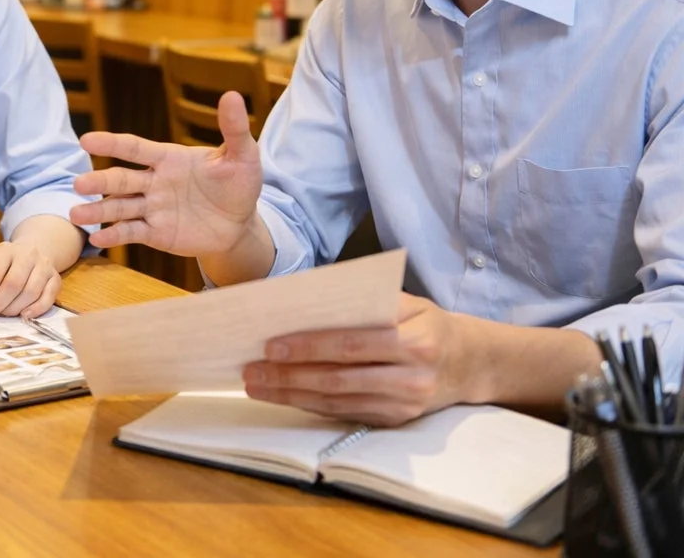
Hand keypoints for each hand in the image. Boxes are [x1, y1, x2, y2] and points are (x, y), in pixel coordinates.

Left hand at [0, 240, 60, 321]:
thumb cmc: (5, 264)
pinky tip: (24, 314)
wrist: (33, 250)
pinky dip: (35, 310)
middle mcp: (27, 254)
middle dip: (0, 304)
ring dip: (15, 309)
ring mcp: (44, 265)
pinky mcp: (56, 278)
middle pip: (13, 284)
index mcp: (5, 250)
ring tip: (6, 312)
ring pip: (31, 292)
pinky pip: (48, 298)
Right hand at [69, 91, 263, 256]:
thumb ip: (234, 129)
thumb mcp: (242, 156)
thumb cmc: (239, 185)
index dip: (111, 143)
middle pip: (121, 179)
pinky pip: (131, 232)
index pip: (135, 147)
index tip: (87, 140)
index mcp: (168, 159)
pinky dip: (113, 235)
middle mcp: (154, 182)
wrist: (239, 225)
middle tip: (78, 185)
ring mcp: (152, 208)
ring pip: (119, 206)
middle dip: (99, 181)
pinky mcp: (155, 233)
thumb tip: (231, 95)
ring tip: (75, 214)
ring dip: (97, 210)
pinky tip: (96, 238)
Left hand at [242, 294, 474, 426]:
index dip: (309, 347)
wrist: (472, 363)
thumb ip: (362, 301)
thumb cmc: (427, 323)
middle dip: (288, 375)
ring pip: (337, 401)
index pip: (351, 345)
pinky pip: (345, 413)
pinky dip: (310, 405)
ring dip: (291, 395)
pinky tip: (284, 396)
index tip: (270, 345)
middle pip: (338, 378)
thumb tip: (303, 300)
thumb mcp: (406, 302)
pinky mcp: (395, 421)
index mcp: (414, 340)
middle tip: (251, 369)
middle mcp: (411, 377)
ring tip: (256, 385)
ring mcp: (404, 405)